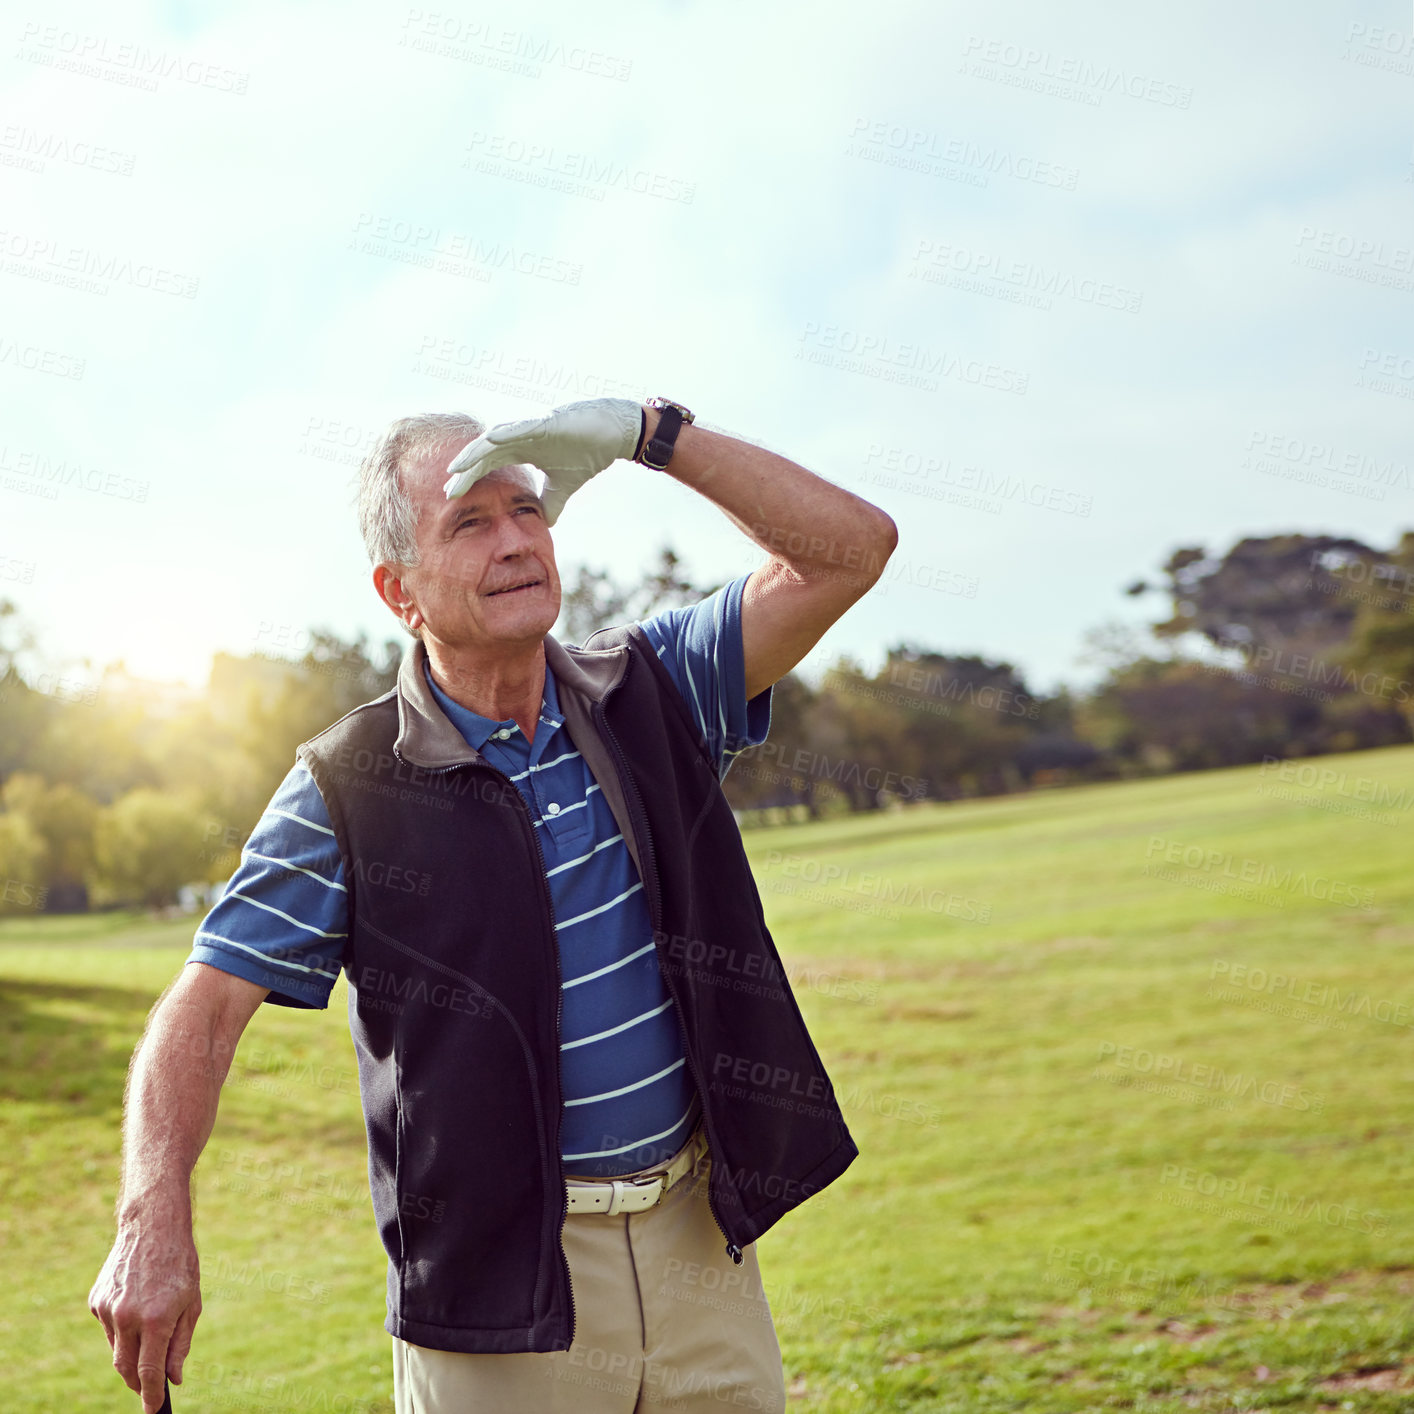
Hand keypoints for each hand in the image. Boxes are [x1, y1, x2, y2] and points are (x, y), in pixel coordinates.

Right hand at [89, 1219, 201, 1412]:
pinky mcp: (96, 1301)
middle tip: (149, 1386)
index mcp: (157, 1318)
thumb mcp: (192, 1303)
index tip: (152, 1411)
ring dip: (130, 1350)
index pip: (149, 1371)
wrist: (152, 1226)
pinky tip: (135, 1304)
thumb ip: (181, 1344)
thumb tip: (173, 1379)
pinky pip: (108, 1327)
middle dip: (138, 1381)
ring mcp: (108, 1310)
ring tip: (149, 1325)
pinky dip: (121, 1327)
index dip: (150, 1395)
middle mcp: (128, 1317)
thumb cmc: (180, 1264)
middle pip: (126, 1368)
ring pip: (116, 1348)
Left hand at [443, 397, 643, 524]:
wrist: (612, 434)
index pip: (487, 467)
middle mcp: (520, 438)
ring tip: (456, 466)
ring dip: (475, 452)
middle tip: (446, 490)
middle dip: (465, 471)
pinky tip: (489, 438)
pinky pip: (521, 427)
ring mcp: (530, 429)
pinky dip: (505, 433)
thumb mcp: (564, 486)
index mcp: (520, 451)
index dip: (470, 479)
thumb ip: (552, 502)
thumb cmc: (587, 453)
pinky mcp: (546, 422)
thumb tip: (546, 524)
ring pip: (495, 440)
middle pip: (484, 455)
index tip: (452, 495)